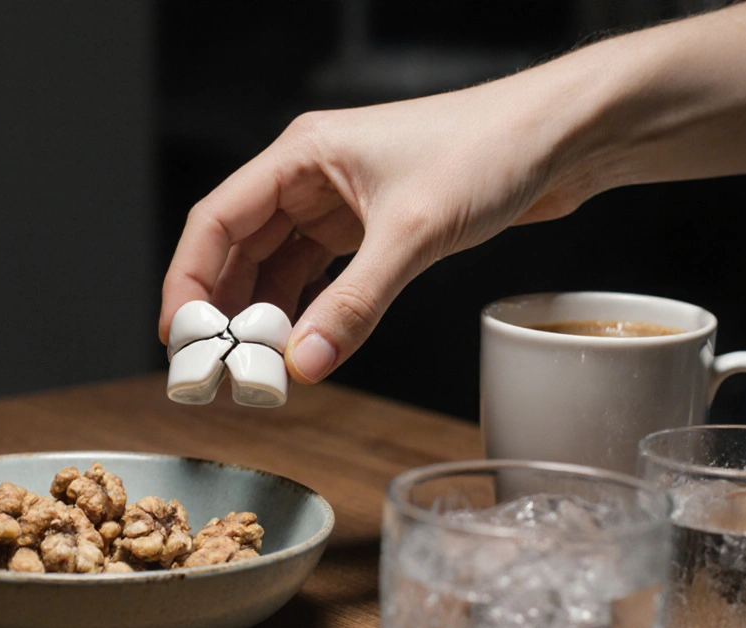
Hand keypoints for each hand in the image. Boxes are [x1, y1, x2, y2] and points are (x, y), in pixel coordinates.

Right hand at [159, 71, 602, 383]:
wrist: (563, 138)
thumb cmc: (491, 149)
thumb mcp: (413, 233)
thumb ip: (355, 304)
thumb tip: (304, 364)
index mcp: (303, 154)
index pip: (217, 220)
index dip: (189, 282)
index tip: (182, 340)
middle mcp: (313, 176)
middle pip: (241, 248)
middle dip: (226, 310)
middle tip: (217, 371)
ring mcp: (343, 203)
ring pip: (280, 267)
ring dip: (268, 318)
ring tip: (258, 370)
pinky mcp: (375, 228)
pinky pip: (322, 277)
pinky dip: (311, 312)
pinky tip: (306, 346)